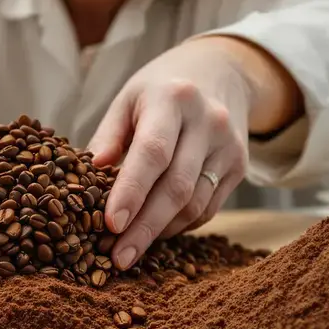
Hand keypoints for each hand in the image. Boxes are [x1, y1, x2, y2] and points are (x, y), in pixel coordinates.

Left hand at [88, 38, 257, 269]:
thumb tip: (87, 179)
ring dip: (161, 232)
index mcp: (172, 98)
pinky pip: (208, 207)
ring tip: (130, 250)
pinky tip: (157, 231)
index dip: (132, 191)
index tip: (111, 224)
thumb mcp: (128, 98)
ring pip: (195, 204)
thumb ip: (108, 137)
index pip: (152, 152)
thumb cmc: (161, 88)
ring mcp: (229, 146)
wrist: (222, 71)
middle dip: (144, 228)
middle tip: (117, 258)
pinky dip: (180, 225)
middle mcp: (207, 122)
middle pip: (176, 187)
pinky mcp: (241, 166)